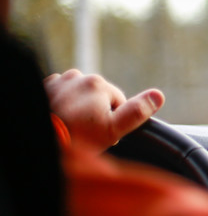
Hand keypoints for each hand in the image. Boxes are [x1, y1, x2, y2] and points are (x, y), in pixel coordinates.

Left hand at [44, 69, 164, 152]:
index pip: (118, 101)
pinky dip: (61, 105)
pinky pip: (60, 95)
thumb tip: (158, 95)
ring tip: (71, 127)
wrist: (41, 139)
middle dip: (95, 113)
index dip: (113, 120)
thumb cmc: (77, 138)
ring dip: (78, 108)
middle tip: (85, 133)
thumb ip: (137, 112)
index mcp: (99, 84)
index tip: (102, 134)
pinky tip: (58, 120)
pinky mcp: (43, 88)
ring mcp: (58, 81)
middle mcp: (78, 76)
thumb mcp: (113, 130)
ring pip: (78, 95)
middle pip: (97, 96)